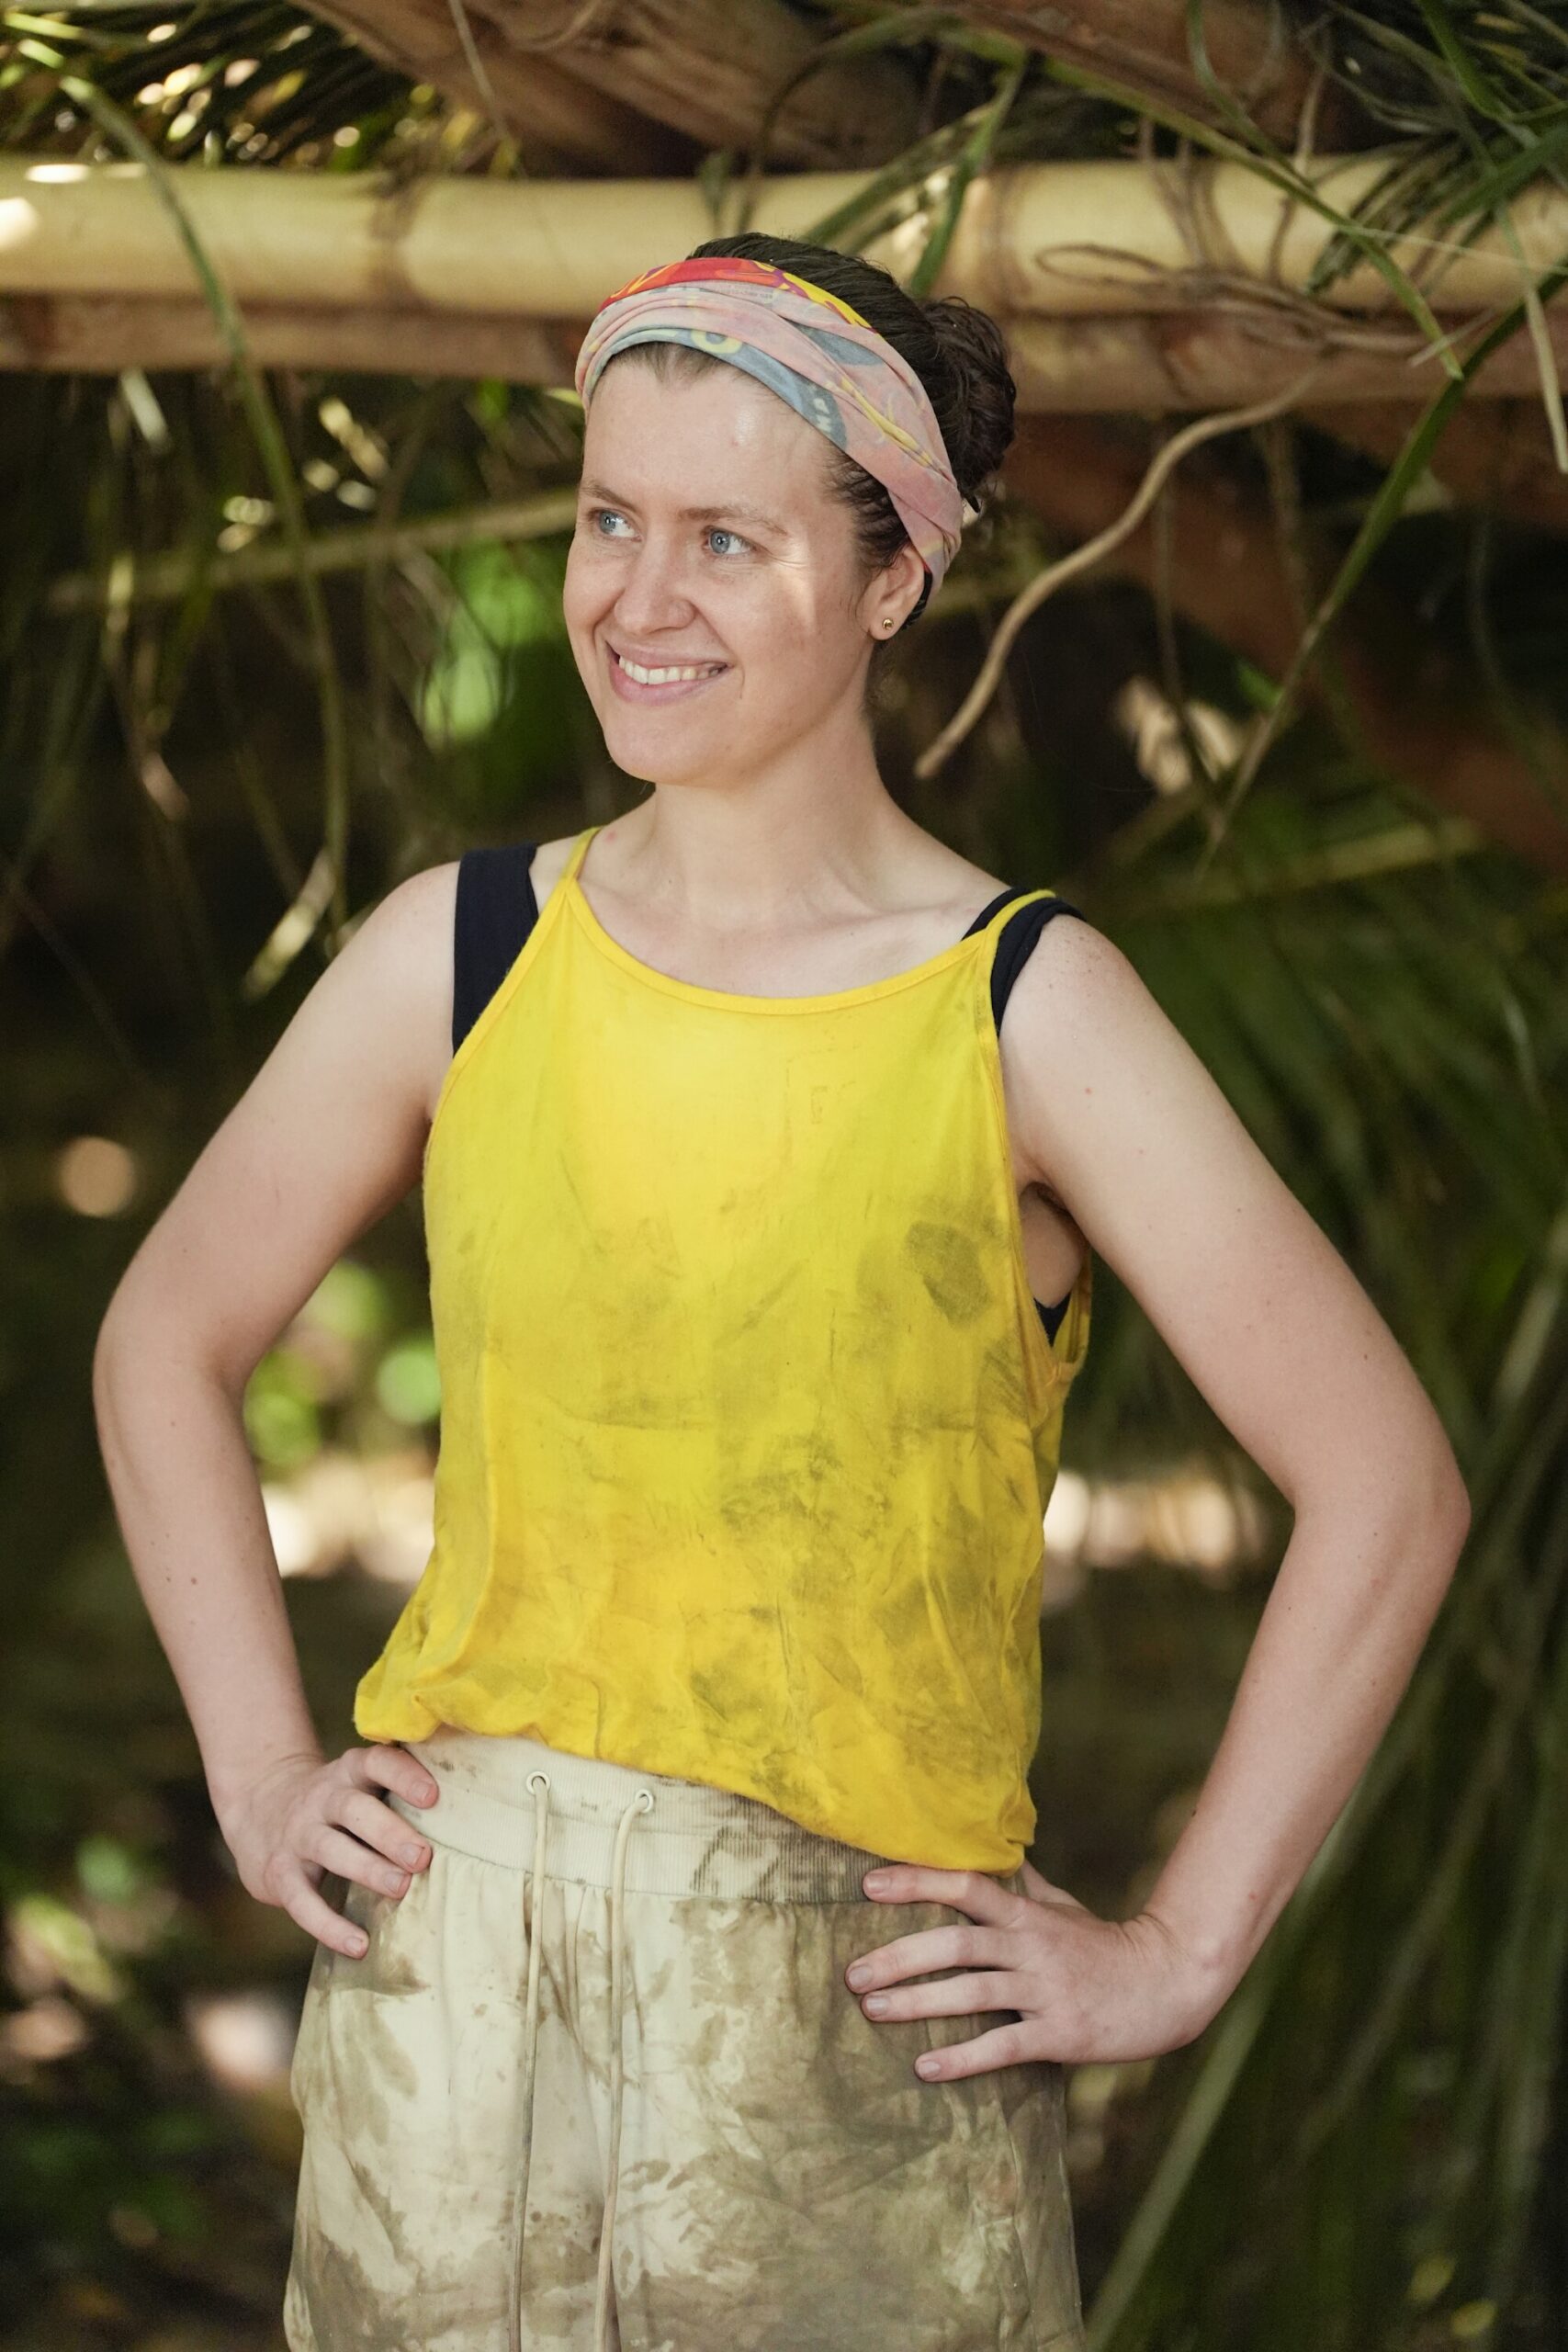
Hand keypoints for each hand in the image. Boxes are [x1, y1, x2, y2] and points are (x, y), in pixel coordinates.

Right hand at [218, 1743, 440, 1957]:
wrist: (259, 1808)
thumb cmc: (336, 1802)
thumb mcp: (359, 1783)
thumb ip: (397, 1791)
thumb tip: (470, 1817)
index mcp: (350, 1773)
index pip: (376, 1763)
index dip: (403, 1776)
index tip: (433, 1795)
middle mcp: (322, 1798)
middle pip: (354, 1809)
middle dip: (389, 1832)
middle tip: (423, 1857)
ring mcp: (298, 1834)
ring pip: (330, 1849)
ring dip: (367, 1869)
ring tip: (401, 1888)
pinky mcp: (279, 1873)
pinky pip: (302, 1900)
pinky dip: (329, 1926)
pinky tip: (360, 1945)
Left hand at [845, 1855, 1227, 2079]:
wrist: (1166, 1984)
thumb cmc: (1106, 1945)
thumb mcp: (1064, 1908)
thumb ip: (1024, 1886)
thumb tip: (995, 1855)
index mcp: (1028, 1915)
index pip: (965, 1886)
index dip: (917, 1882)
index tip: (868, 1886)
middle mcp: (1031, 1948)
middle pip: (956, 1944)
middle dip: (899, 1956)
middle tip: (851, 1972)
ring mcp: (1045, 1991)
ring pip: (971, 1993)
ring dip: (917, 2002)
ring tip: (872, 2009)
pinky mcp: (1059, 2034)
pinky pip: (1003, 2046)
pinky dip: (962, 2058)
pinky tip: (924, 2068)